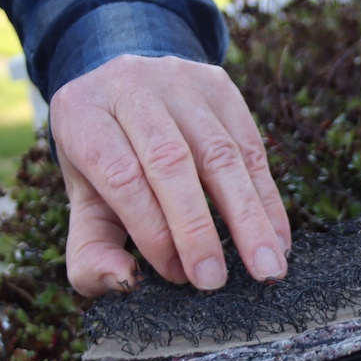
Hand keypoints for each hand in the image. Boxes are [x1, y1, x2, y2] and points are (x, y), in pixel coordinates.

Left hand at [48, 55, 290, 296]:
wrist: (125, 90)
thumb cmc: (105, 161)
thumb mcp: (83, 202)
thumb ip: (90, 250)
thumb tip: (122, 281)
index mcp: (83, 113)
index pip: (121, 175)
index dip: (151, 229)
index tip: (175, 275)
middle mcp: (129, 85)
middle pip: (170, 160)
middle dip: (196, 228)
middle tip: (215, 280)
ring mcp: (179, 79)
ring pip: (220, 152)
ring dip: (247, 217)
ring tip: (264, 268)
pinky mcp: (220, 85)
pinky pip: (251, 146)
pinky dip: (267, 199)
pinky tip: (276, 239)